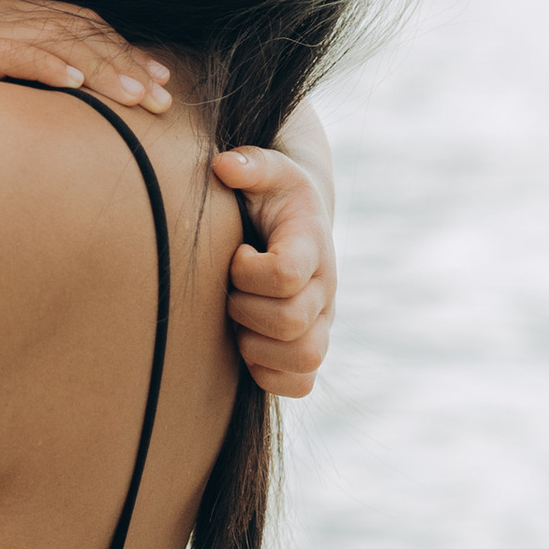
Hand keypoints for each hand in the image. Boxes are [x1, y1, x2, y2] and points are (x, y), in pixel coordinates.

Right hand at [0, 0, 171, 122]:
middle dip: (125, 62)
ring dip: (102, 70)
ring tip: (137, 99)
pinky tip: (78, 88)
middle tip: (162, 98)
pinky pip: (12, 53)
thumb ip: (17, 81)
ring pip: (55, 40)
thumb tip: (69, 106)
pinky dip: (49, 67)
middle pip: (75, 28)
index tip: (157, 81)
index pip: (74, 22)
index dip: (120, 49)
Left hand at [215, 144, 335, 398]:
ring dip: (256, 344)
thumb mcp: (266, 170)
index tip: (236, 252)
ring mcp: (321, 323)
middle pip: (290, 321)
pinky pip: (300, 384)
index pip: (287, 274)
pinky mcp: (309, 348)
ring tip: (238, 319)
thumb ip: (250, 164)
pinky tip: (248, 345)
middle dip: (244, 307)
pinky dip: (269, 374)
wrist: (294, 222)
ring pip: (304, 358)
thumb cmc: (271, 196)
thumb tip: (223, 166)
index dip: (248, 271)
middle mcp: (325, 288)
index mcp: (312, 245)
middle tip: (229, 289)